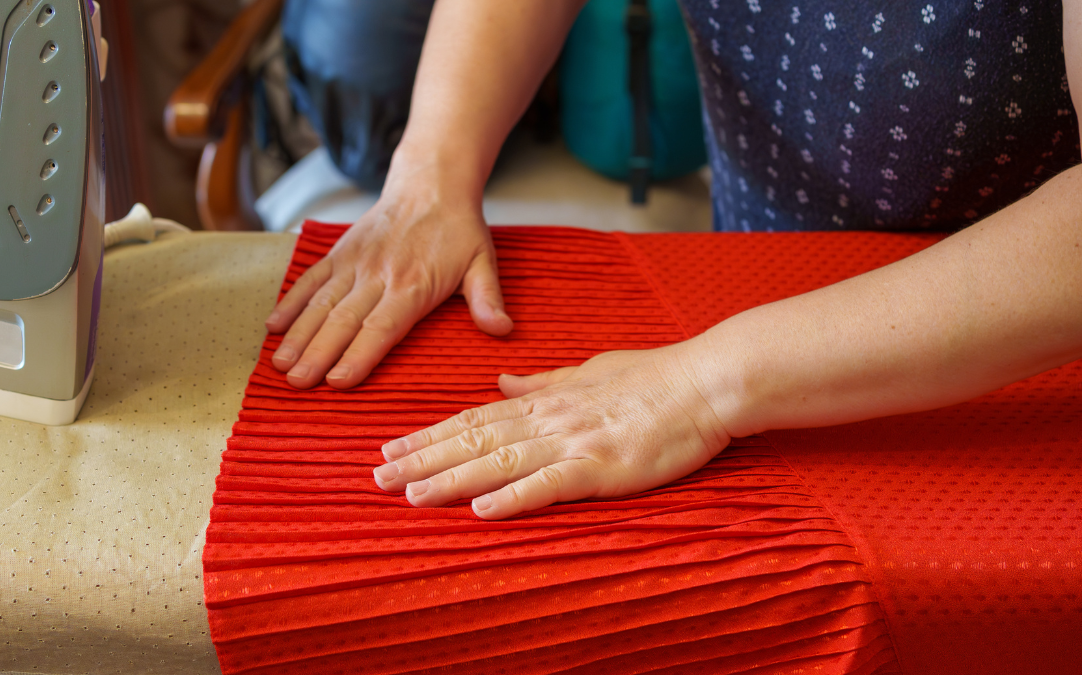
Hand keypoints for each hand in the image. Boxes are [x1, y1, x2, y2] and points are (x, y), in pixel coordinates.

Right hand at [266, 190, 512, 388]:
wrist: (431, 182)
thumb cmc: (459, 230)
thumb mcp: (483, 261)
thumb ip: (488, 298)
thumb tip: (502, 329)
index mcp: (413, 285)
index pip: (382, 327)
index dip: (359, 354)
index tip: (338, 380)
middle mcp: (378, 275)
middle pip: (343, 320)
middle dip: (318, 354)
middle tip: (297, 384)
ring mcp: (355, 263)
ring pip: (321, 303)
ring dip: (298, 335)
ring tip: (280, 364)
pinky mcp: (341, 253)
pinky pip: (312, 279)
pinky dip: (291, 301)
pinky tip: (273, 326)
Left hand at [372, 346, 732, 518]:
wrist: (706, 382)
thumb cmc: (653, 377)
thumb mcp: (587, 371)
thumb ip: (542, 381)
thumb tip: (501, 379)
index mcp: (545, 399)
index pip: (474, 418)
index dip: (429, 435)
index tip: (390, 450)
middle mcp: (550, 418)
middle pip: (474, 439)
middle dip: (423, 459)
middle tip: (377, 478)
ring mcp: (574, 442)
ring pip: (500, 460)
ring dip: (453, 478)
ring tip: (412, 495)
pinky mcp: (602, 467)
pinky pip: (550, 484)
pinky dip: (514, 496)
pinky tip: (482, 510)